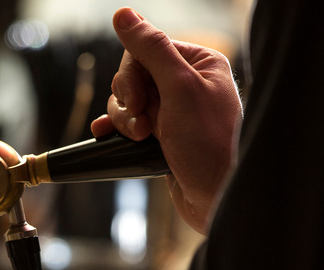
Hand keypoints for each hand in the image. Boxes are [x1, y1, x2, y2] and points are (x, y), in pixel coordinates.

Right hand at [90, 8, 241, 233]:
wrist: (215, 197)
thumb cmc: (208, 144)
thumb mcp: (179, 89)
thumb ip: (150, 49)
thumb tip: (123, 14)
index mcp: (199, 63)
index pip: (145, 50)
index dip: (132, 75)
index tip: (139, 102)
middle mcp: (186, 84)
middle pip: (132, 75)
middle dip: (128, 101)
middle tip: (143, 125)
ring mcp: (172, 110)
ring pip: (126, 101)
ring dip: (125, 119)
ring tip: (141, 139)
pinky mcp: (160, 135)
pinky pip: (127, 122)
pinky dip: (116, 128)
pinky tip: (108, 136)